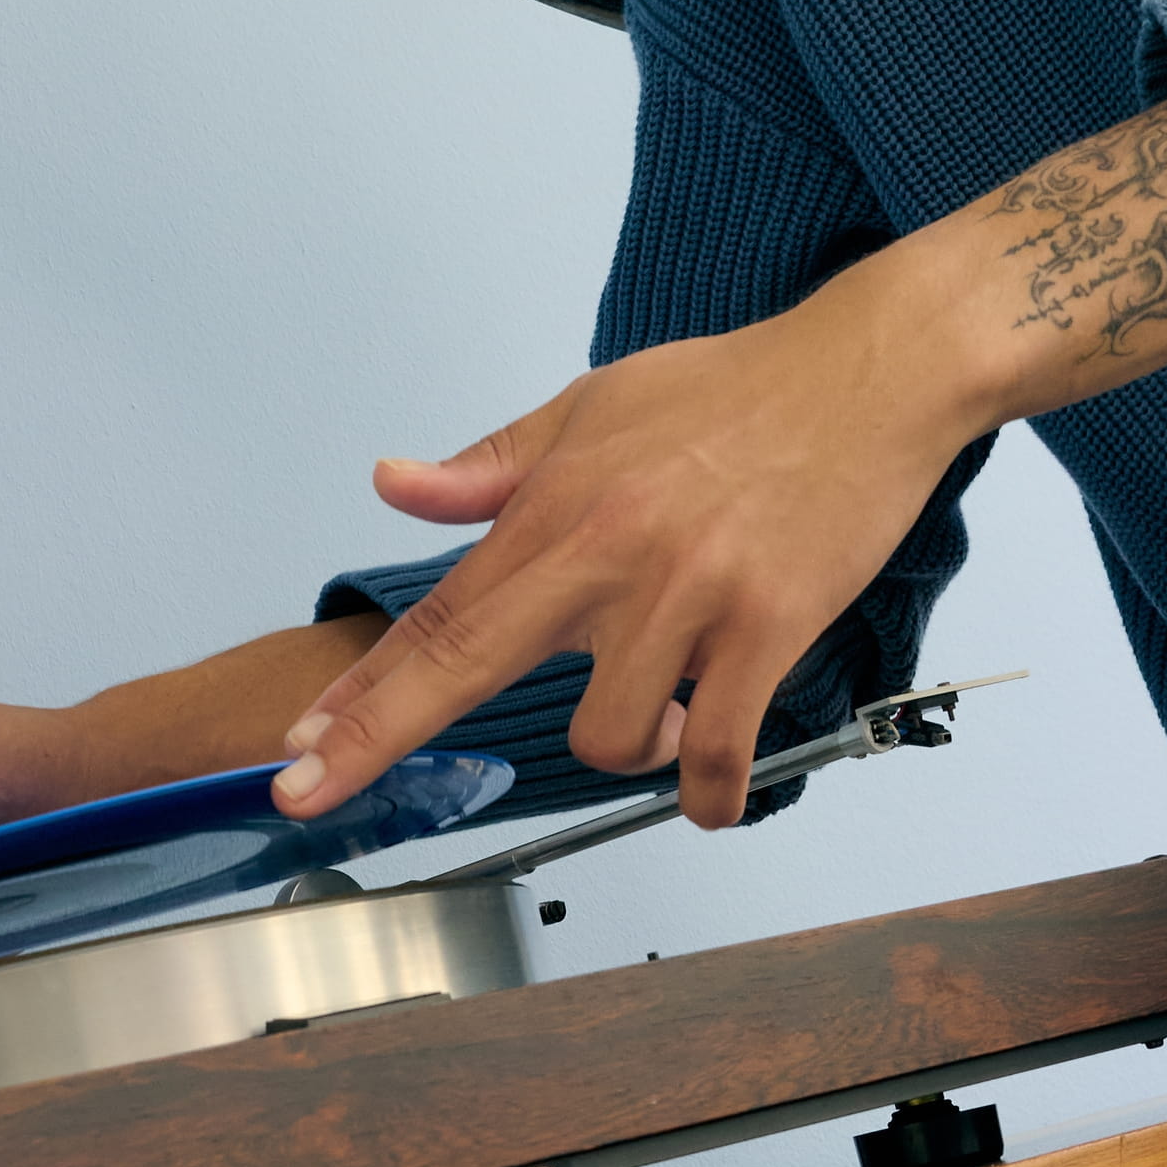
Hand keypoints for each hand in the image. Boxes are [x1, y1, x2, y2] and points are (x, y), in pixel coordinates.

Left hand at [274, 248, 992, 834]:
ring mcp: (691, 593)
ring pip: (612, 735)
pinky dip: (711, 792)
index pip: (442, 610)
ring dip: (631, 747)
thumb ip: (492, 466)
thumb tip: (394, 484)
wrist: (865, 373)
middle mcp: (612, 552)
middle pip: (473, 665)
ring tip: (668, 707)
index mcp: (563, 504)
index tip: (301, 746)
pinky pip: (722, 750)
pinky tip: (711, 786)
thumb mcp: (594, 405)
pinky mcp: (770, 625)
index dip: (364, 690)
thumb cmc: (735, 392)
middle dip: (378, 740)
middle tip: (315, 794)